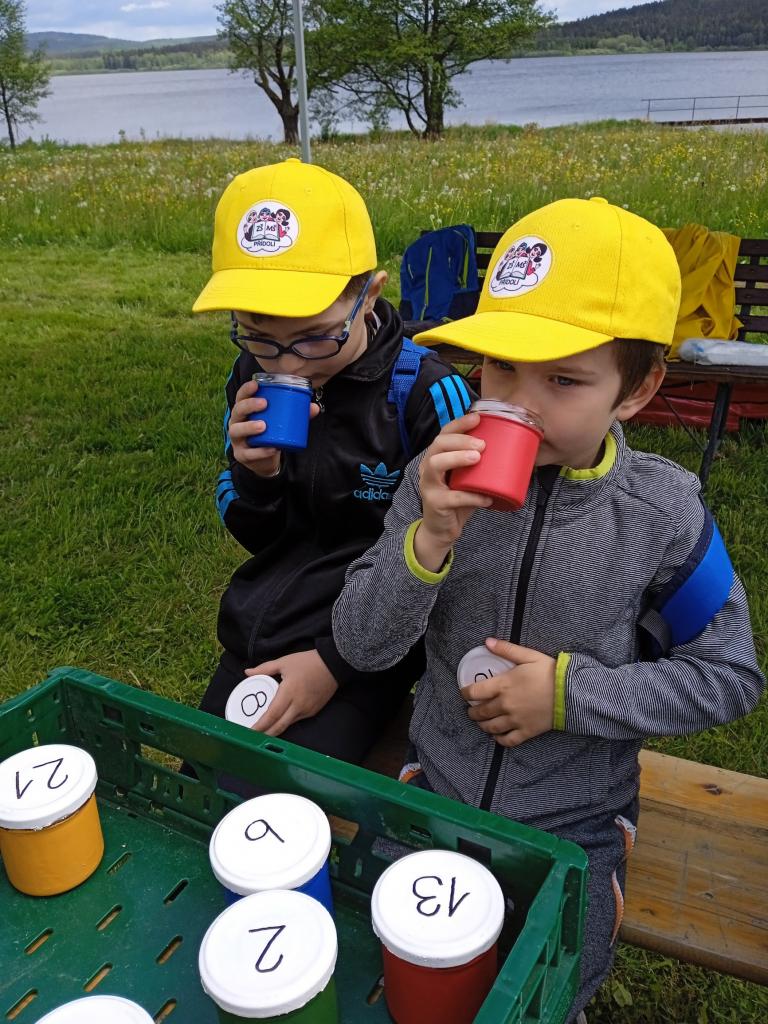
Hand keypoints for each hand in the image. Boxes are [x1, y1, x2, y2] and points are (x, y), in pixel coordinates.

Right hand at [228, 379, 320, 477]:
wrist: (264, 460)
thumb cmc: (269, 434)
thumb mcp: (279, 423)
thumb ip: (295, 415)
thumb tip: (314, 408)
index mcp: (244, 412)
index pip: (241, 397)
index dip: (246, 390)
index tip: (256, 384)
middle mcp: (236, 423)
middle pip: (237, 411)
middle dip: (249, 405)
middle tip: (264, 404)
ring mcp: (237, 440)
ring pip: (236, 431)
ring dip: (249, 427)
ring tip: (263, 426)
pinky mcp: (242, 455)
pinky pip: (248, 453)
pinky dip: (260, 451)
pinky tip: (271, 448)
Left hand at [244, 649, 337, 736]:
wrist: (333, 664)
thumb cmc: (307, 662)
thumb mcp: (284, 662)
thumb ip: (264, 669)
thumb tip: (247, 672)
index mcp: (289, 692)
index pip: (271, 715)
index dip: (260, 726)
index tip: (249, 731)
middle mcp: (298, 705)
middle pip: (279, 726)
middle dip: (265, 734)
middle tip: (253, 736)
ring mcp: (307, 710)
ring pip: (288, 725)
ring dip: (275, 730)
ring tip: (263, 731)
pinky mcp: (313, 711)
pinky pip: (296, 720)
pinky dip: (286, 723)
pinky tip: (279, 721)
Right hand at [414, 412, 492, 570]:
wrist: (443, 529)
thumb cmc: (457, 500)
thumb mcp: (467, 479)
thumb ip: (480, 466)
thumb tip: (512, 451)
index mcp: (437, 457)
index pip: (443, 434)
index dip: (459, 424)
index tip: (477, 418)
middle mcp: (428, 468)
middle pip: (438, 444)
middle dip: (460, 440)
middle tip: (482, 445)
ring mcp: (428, 486)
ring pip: (436, 465)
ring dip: (457, 458)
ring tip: (477, 458)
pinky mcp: (434, 503)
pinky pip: (453, 497)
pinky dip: (472, 496)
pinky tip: (487, 497)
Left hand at [462, 638, 554, 746]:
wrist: (571, 692)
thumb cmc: (549, 672)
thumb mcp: (528, 655)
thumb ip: (506, 649)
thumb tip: (487, 641)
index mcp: (503, 685)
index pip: (474, 692)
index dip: (465, 693)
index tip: (464, 693)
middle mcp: (505, 704)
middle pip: (480, 712)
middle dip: (472, 712)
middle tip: (471, 710)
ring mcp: (515, 720)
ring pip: (490, 727)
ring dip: (482, 725)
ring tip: (481, 723)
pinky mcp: (526, 731)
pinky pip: (507, 740)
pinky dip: (499, 740)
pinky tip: (497, 736)